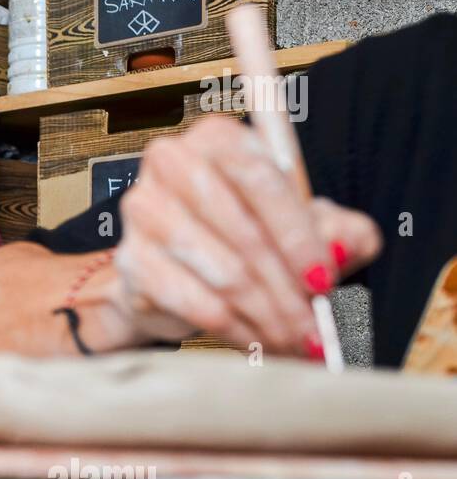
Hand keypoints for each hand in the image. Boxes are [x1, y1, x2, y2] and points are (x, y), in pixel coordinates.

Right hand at [112, 117, 381, 356]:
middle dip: (286, 287)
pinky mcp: (132, 260)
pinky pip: (194, 301)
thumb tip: (347, 245)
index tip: (323, 279)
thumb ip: (339, 229)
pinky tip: (255, 340)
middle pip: (242, 230)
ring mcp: (144, 211)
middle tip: (314, 326)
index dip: (298, 234)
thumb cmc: (242, 238)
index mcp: (217, 138)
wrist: (174, 272)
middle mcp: (172, 163)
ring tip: (292, 338)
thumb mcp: (302, 227)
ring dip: (266, 315)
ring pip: (223, 272)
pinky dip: (234, 328)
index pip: (259, 178)